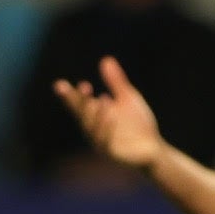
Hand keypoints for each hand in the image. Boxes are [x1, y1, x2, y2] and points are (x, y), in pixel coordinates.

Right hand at [53, 54, 163, 169]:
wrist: (154, 148)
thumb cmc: (138, 124)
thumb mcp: (127, 98)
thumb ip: (116, 82)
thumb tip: (105, 60)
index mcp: (95, 115)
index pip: (78, 104)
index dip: (69, 96)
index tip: (60, 84)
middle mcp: (94, 129)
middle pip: (82, 115)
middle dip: (78, 103)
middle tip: (76, 87)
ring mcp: (102, 143)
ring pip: (93, 129)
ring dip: (96, 114)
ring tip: (102, 97)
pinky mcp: (113, 154)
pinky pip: (106, 142)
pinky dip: (107, 129)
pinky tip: (111, 116)